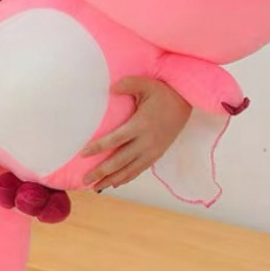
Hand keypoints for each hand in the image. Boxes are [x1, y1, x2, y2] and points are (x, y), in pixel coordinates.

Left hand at [81, 77, 190, 191]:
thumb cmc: (163, 92)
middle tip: (84, 179)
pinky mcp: (157, 154)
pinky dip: (126, 178)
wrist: (186, 103)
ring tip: (95, 186)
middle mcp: (146, 142)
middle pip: (120, 161)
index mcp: (141, 125)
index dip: (99, 147)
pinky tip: (114, 183)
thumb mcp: (146, 84)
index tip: (83, 154)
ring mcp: (152, 151)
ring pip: (129, 170)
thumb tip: (110, 89)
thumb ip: (127, 84)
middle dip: (101, 171)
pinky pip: (139, 170)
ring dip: (112, 180)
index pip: (116, 140)